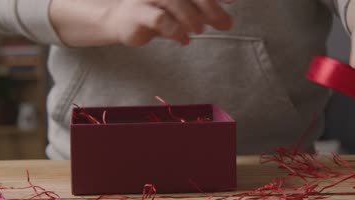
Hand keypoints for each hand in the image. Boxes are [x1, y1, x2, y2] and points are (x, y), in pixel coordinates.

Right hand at [104, 0, 232, 45]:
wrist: (122, 20)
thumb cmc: (157, 12)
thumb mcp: (184, 10)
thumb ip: (203, 10)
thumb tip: (228, 15)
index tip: (232, 1)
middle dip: (210, 7)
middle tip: (225, 24)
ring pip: (174, 0)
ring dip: (191, 17)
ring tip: (200, 31)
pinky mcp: (137, 13)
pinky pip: (159, 19)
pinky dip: (175, 31)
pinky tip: (183, 41)